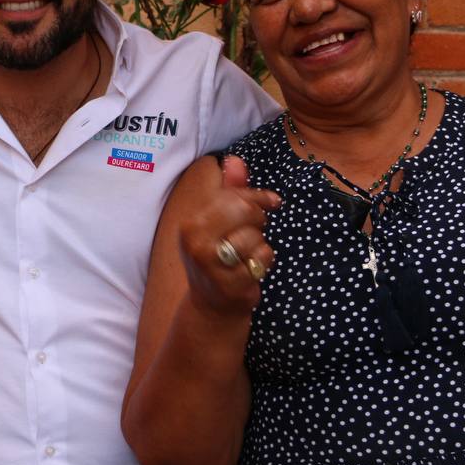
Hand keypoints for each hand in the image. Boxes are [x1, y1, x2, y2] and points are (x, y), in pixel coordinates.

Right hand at [177, 155, 279, 318]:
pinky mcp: (230, 283)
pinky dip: (264, 263)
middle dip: (258, 219)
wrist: (213, 304)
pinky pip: (262, 259)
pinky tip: (251, 269)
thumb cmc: (219, 256)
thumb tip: (235, 160)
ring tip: (247, 254)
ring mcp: (212, 265)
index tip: (272, 201)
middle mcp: (197, 242)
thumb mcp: (219, 221)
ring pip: (256, 237)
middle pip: (246, 212)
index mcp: (192, 223)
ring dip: (260, 244)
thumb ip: (230, 190)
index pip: (234, 196)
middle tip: (254, 230)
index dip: (258, 197)